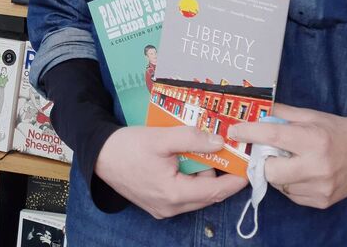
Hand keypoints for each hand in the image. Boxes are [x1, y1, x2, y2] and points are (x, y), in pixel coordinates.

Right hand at [94, 125, 247, 218]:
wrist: (98, 154)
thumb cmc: (127, 147)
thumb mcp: (160, 138)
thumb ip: (191, 139)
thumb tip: (219, 141)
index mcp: (173, 194)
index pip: (214, 192)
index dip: (234, 180)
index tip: (249, 166)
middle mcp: (170, 207)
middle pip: (206, 194)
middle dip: (218, 173)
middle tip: (226, 150)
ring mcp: (162, 207)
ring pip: (195, 193)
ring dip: (203, 173)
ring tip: (203, 149)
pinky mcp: (156, 202)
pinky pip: (182, 192)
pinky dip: (190, 177)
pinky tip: (187, 158)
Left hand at [228, 102, 346, 208]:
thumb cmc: (333, 129)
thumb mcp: (308, 114)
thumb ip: (280, 114)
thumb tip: (253, 110)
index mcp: (312, 140)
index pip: (272, 137)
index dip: (249, 133)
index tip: (234, 131)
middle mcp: (317, 167)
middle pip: (271, 170)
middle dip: (263, 160)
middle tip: (265, 151)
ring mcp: (320, 188)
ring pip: (279, 185)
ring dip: (276, 172)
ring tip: (287, 160)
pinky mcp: (322, 202)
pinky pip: (292, 195)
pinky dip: (288, 184)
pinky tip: (298, 172)